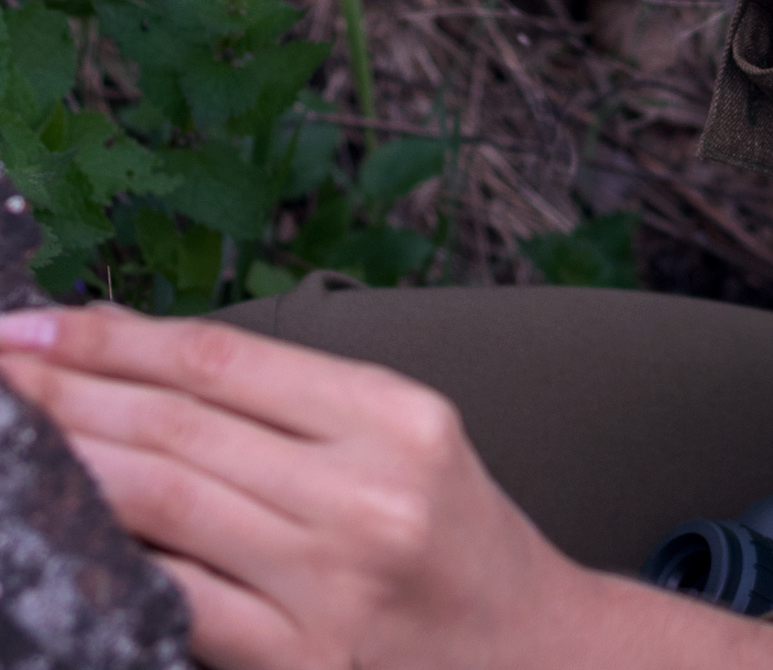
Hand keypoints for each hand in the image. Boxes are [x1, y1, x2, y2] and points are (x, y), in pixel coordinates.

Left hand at [0, 304, 772, 669]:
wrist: (534, 658)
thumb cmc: (457, 544)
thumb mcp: (411, 446)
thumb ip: (300, 413)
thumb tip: (146, 377)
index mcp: (398, 418)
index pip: (226, 362)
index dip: (115, 337)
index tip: (31, 322)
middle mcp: (365, 495)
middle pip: (179, 428)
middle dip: (66, 391)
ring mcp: (326, 588)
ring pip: (159, 507)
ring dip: (63, 466)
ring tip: (4, 434)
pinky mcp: (299, 666)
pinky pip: (171, 604)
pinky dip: (102, 565)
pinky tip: (53, 539)